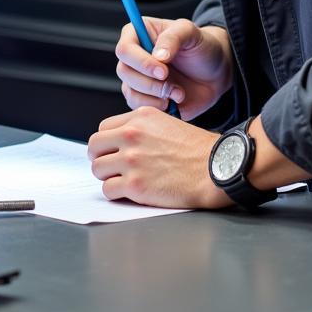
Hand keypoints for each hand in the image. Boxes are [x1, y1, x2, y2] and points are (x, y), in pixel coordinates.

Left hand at [87, 107, 230, 207]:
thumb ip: (142, 128)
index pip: (103, 129)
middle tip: (112, 167)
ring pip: (98, 169)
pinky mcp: (135, 184)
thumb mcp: (167, 123)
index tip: (112, 151)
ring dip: (108, 177)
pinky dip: (116, 194)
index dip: (107, 143)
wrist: (216, 169)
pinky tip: (130, 193)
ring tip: (123, 181)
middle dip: (101, 158)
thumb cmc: (198, 150)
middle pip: (94, 146)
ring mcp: (131, 160)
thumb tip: (122, 140)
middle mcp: (131, 135)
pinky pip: (108, 190)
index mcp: (139, 118)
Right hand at [115, 17, 232, 118]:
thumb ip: (173, 38)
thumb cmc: (201, 47)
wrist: (214, 73)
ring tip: (178, 92)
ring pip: (130, 91)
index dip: (141, 62)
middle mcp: (133, 57)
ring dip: (155, 96)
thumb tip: (158, 56)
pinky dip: (157, 107)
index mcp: (138, 34)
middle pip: (124, 72)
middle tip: (171, 85)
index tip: (163, 71)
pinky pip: (138, 107)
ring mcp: (137, 78)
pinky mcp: (144, 98)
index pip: (125, 49)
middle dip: (150, 83)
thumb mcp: (191, 33)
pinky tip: (173, 101)